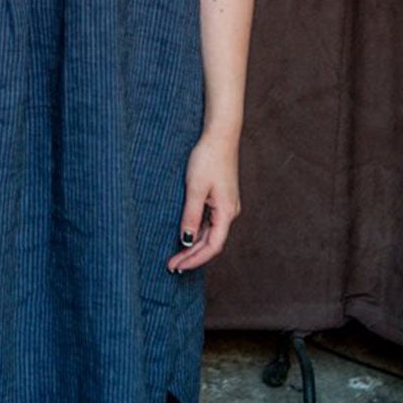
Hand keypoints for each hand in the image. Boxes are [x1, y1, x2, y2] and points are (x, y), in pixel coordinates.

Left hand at [166, 131, 240, 272]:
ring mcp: (226, 205)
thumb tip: (186, 240)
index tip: (177, 266)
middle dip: (192, 256)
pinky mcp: (221, 198)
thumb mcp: (195, 188)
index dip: (195, 259)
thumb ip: (191, 216)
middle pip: (212, 243)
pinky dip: (198, 233)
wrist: (220, 136)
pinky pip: (210, 222)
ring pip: (211, 233)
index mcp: (227, 212)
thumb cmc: (208, 158)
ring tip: (176, 255)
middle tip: (172, 266)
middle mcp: (230, 212)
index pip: (213, 246)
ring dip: (194, 246)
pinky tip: (186, 236)